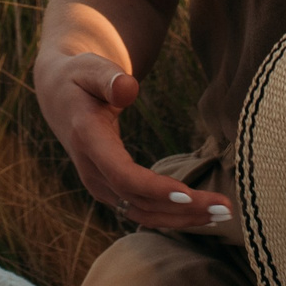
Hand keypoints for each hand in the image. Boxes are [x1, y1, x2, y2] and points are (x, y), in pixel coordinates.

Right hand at [32, 50, 230, 232]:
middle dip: (183, 209)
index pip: (123, 175)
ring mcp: (100, 184)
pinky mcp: (111, 190)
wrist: (59, 94)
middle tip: (226, 209)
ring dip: (182, 218)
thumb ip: (108, 77)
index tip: (189, 193)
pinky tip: (201, 213)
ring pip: (143, 214)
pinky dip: (172, 215)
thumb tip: (129, 88)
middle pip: (140, 202)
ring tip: (222, 215)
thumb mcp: (90, 66)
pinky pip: (143, 211)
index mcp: (87, 139)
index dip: (156, 188)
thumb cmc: (81, 75)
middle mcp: (92, 171)